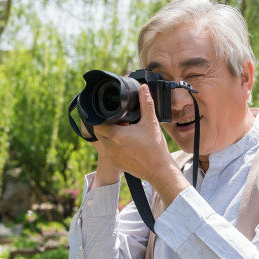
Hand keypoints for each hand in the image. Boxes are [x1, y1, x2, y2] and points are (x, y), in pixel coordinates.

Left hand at [92, 85, 189, 204]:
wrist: (160, 170)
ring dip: (110, 135)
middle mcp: (110, 147)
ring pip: (103, 141)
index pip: (98, 122)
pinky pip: (109, 151)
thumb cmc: (155, 148)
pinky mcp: (115, 163)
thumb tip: (143, 88)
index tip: (114, 114)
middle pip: (99, 131)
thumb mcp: (151, 123)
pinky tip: (127, 143)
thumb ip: (146, 103)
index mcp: (116, 135)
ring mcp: (111, 156)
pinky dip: (114, 145)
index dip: (104, 116)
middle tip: (120, 121)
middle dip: (107, 124)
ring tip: (124, 131)